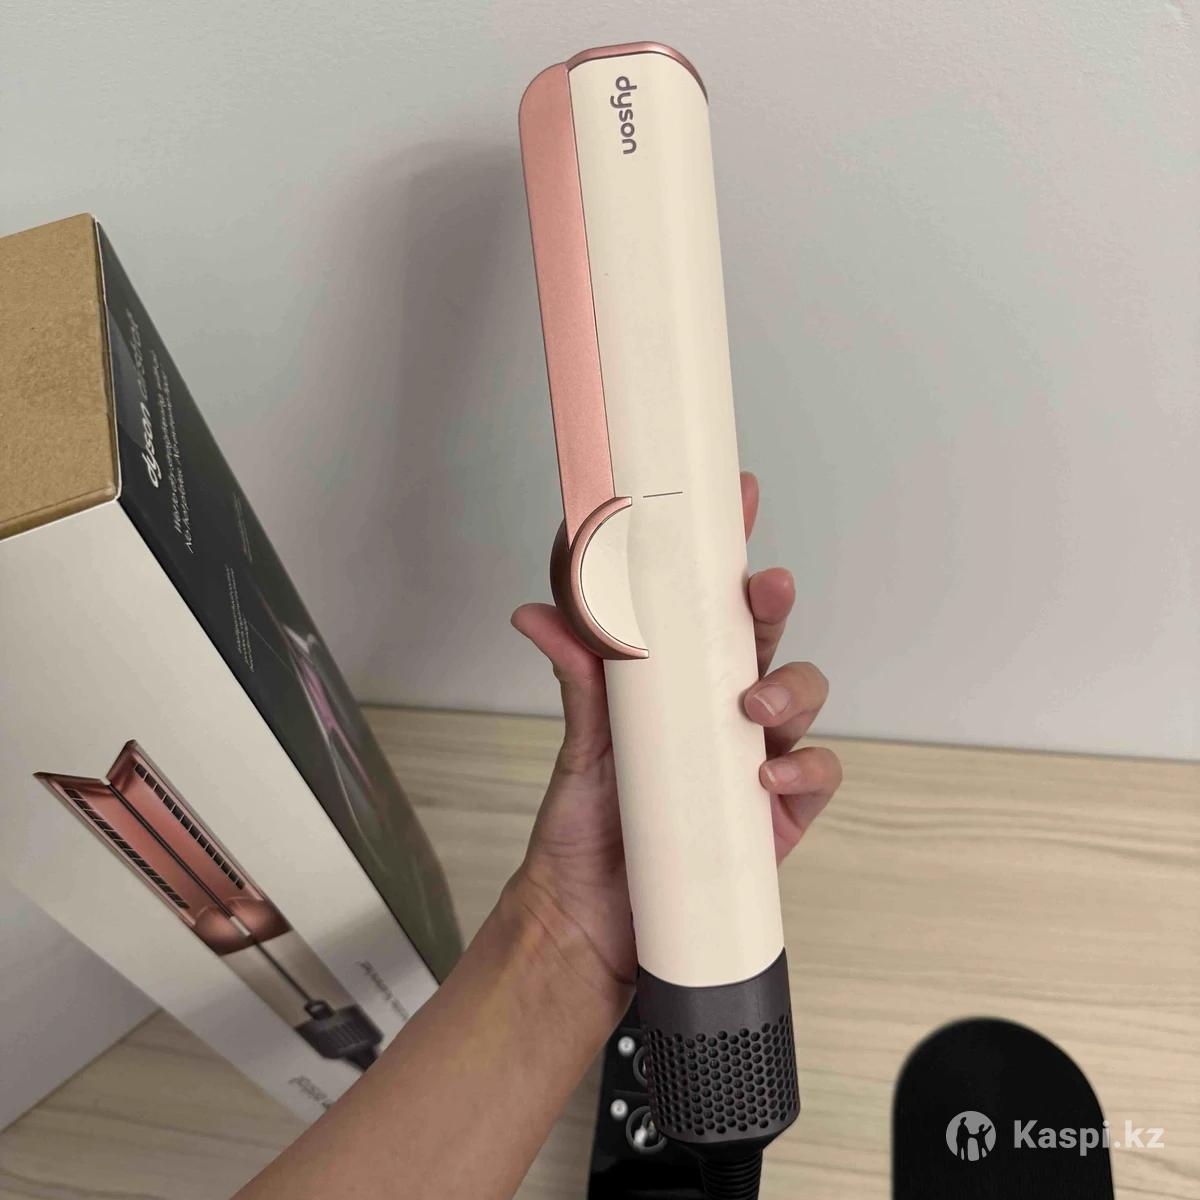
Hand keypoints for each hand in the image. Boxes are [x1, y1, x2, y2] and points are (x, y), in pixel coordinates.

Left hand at [508, 473, 840, 1010]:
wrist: (592, 922)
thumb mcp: (580, 746)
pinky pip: (815, 775)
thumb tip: (535, 613)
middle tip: (762, 585)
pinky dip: (804, 768)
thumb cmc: (588, 827)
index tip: (733, 497)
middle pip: (761, 636)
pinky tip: (770, 774)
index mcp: (676, 682)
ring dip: (789, 686)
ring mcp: (753, 757)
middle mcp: (720, 710)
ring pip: (802, 695)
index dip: (722, 549)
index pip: (703, 602)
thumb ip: (577, 678)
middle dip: (768, 601)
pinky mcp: (777, 814)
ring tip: (752, 705)